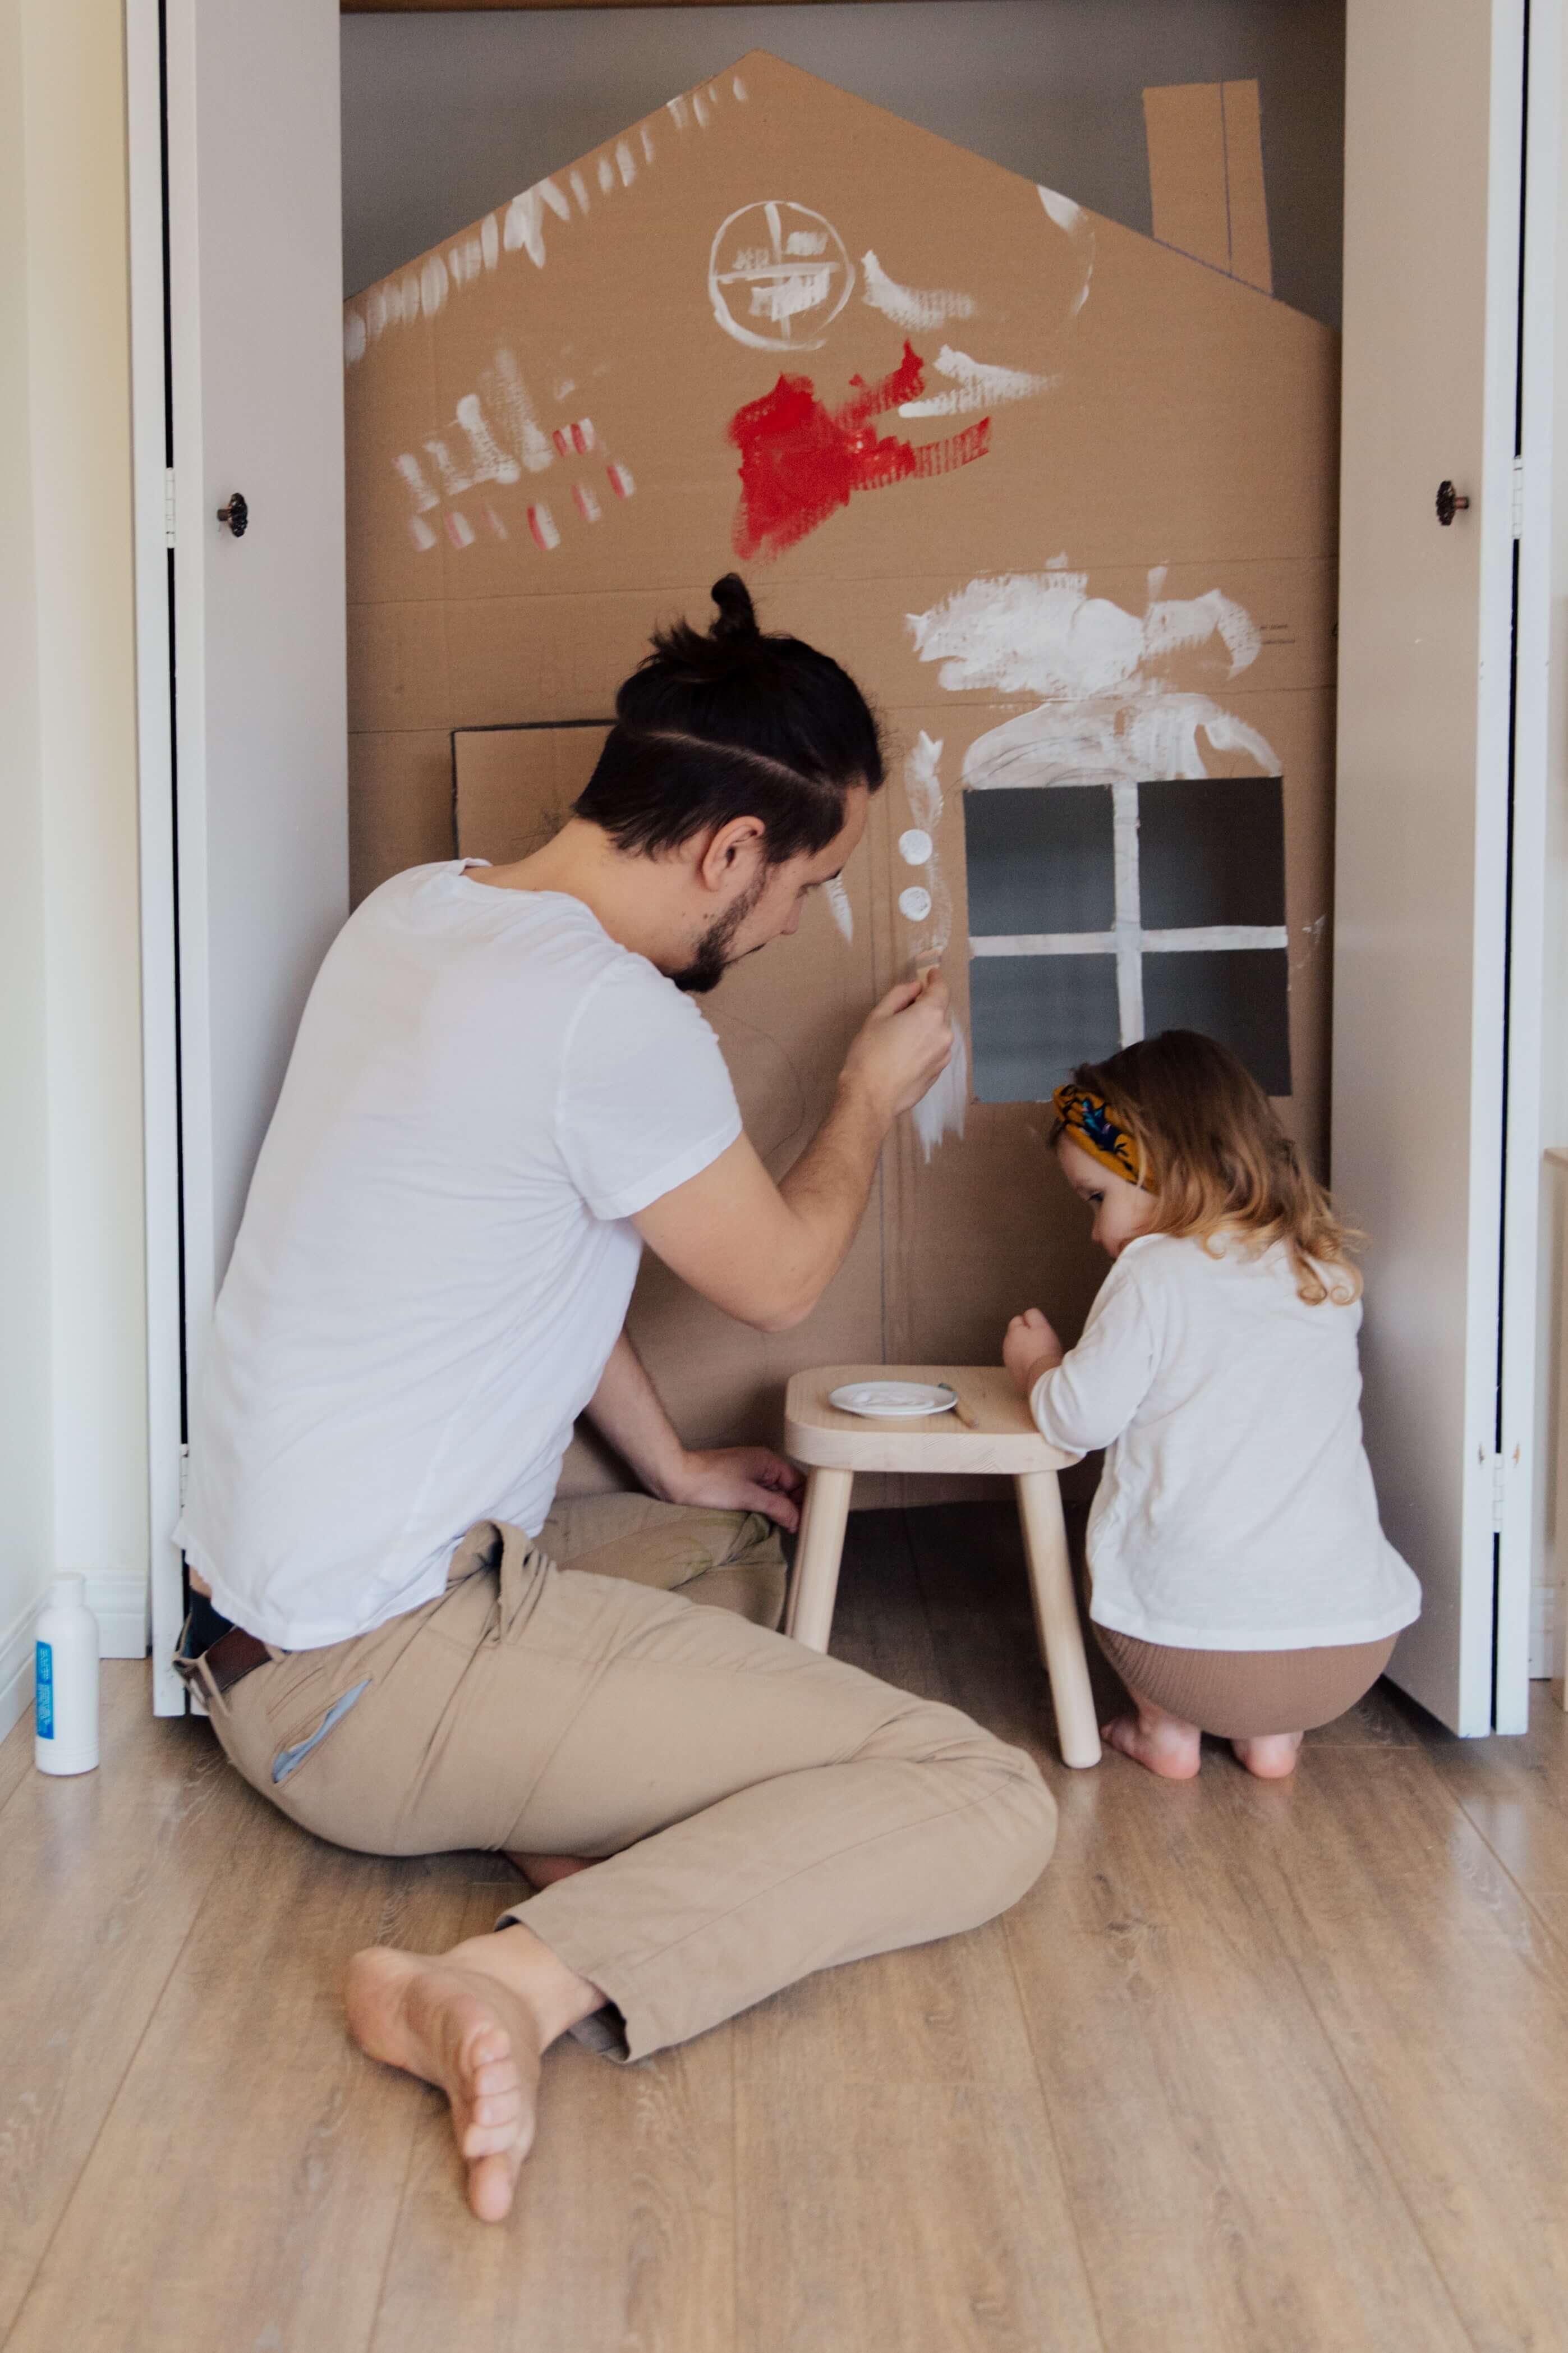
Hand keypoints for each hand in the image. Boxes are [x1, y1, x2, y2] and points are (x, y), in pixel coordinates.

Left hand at [666, 1445, 805, 1532]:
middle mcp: (762, 1463)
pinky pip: (760, 1493)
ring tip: (785, 1528)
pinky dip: (766, 1506)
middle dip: (794, 1507)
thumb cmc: (710, 1483)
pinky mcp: (737, 1481)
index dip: (804, 1502)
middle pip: (788, 1486)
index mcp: (769, 1461)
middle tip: (797, 1529)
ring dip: (780, 1508)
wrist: (676, 1478)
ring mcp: (749, 1471)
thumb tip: (797, 1519)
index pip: (798, 1481)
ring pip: (774, 1491)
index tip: (806, 1523)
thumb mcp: (749, 1497)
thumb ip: (778, 1507)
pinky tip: (767, 1520)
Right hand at [840, 968, 954, 1125]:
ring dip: (927, 1027)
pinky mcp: (939, 1072)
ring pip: (938, 1031)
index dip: (935, 979)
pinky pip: (935, 1050)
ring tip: (902, 1035)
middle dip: (927, 1005)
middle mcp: (943, 1033)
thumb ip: (900, 995)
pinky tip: (906, 1053)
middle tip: (905, 1009)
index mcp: (930, 1015)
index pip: (941, 989)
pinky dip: (926, 1045)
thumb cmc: (869, 1054)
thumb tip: (915, 987)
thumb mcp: (878, 1016)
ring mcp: (943, 1055)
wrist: (871, 1097)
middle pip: (940, 1011)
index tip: (931, 974)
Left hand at [1004, 1308, 1063, 1394]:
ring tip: (1040, 1356)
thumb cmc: (1044, 1350)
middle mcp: (1007, 1347)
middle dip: (1026, 1337)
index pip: (1017, 1320)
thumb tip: (1028, 1314)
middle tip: (1041, 1343)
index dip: (1030, 1323)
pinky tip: (1036, 1366)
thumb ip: (1033, 1315)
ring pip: (1017, 1350)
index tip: (1040, 1330)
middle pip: (1016, 1336)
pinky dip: (1026, 1364)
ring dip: (1025, 1351)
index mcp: (1012, 1333)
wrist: (1043, 1378)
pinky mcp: (1014, 1375)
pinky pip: (1020, 1364)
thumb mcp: (1041, 1326)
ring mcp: (1009, 1362)